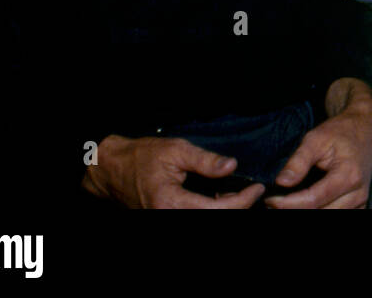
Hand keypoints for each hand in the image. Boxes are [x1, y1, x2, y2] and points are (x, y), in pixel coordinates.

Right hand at [81, 134, 264, 208]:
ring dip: (225, 209)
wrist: (113, 170)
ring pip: (208, 219)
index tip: (258, 187)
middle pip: (217, 218)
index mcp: (171, 203)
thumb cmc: (142, 157)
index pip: (218, 209)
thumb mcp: (176, 151)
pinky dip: (212, 209)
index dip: (243, 200)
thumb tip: (232, 166)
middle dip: (238, 207)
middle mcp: (169, 217)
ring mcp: (167, 220)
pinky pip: (196, 217)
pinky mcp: (168, 217)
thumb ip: (205, 160)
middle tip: (250, 189)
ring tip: (236, 190)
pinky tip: (219, 195)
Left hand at [265, 79, 371, 208]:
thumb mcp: (316, 139)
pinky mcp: (360, 204)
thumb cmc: (340, 131)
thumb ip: (299, 161)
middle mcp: (357, 193)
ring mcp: (361, 201)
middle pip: (322, 213)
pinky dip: (321, 212)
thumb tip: (282, 182)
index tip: (271, 199)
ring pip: (329, 217)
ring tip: (288, 203)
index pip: (313, 200)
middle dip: (295, 210)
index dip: (289, 203)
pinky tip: (305, 205)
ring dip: (307, 212)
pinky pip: (339, 216)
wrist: (364, 127)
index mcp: (348, 175)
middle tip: (275, 202)